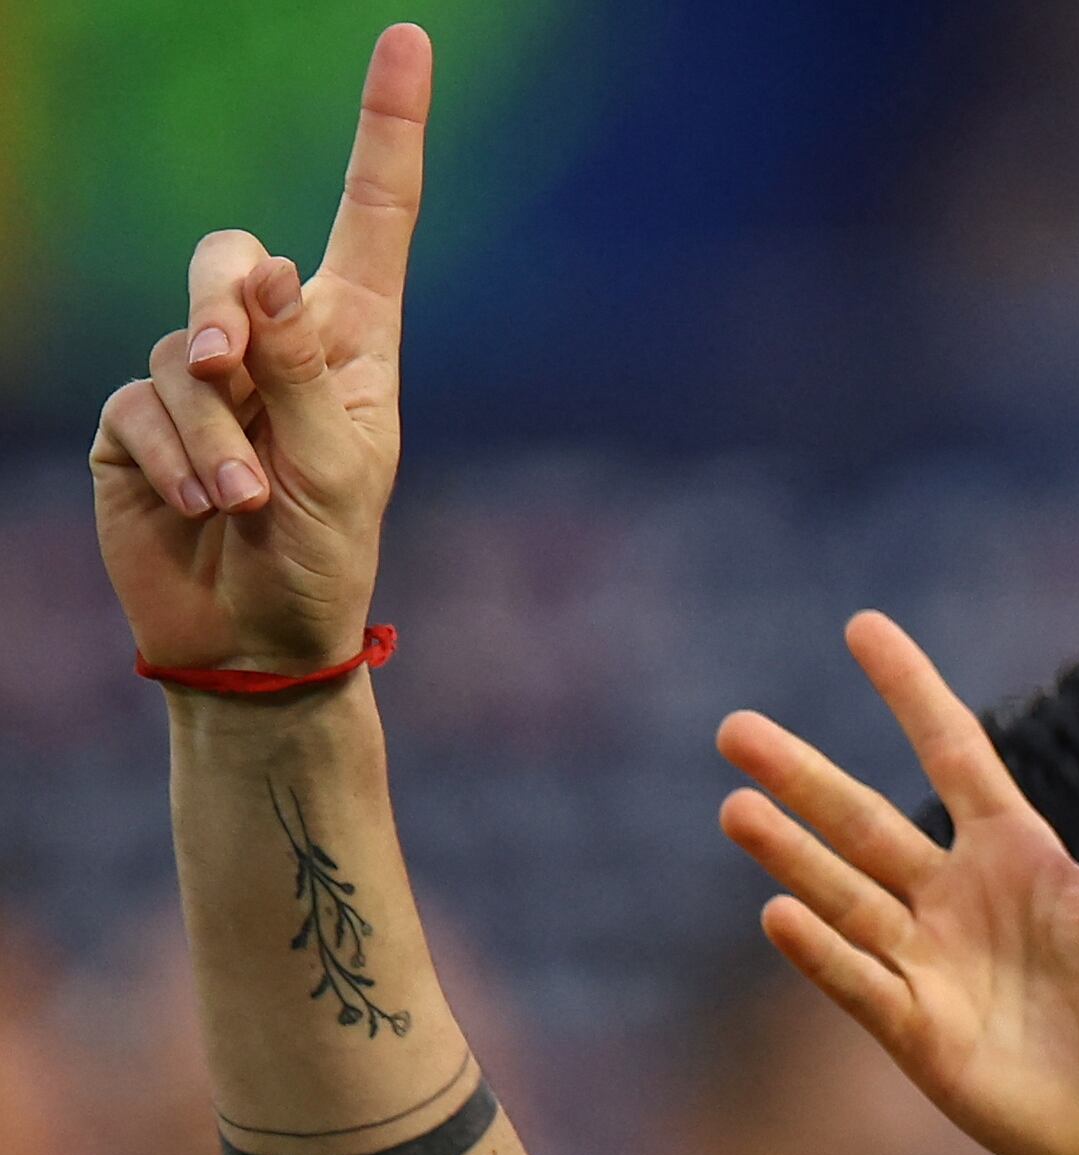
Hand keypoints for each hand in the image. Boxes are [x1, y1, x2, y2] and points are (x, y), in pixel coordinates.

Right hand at [85, 25, 429, 674]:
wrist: (257, 642)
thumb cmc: (324, 555)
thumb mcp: (336, 462)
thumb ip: (297, 366)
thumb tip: (264, 271)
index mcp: (353, 339)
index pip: (372, 214)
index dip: (387, 127)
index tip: (408, 40)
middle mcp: (276, 343)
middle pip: (232, 257)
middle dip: (224, 305)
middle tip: (231, 370)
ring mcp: (202, 380)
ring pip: (179, 349)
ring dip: (212, 430)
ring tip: (244, 498)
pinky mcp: (141, 424)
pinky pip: (141, 408)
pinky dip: (175, 458)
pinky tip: (207, 507)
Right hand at [716, 614, 1078, 1154]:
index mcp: (1020, 855)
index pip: (953, 753)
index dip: (911, 692)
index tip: (863, 627)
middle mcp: (960, 901)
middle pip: (865, 824)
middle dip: (803, 778)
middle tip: (735, 729)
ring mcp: (934, 966)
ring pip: (845, 897)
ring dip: (792, 856)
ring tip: (738, 807)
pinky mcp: (923, 1035)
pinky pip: (860, 984)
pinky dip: (822, 952)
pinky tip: (779, 913)